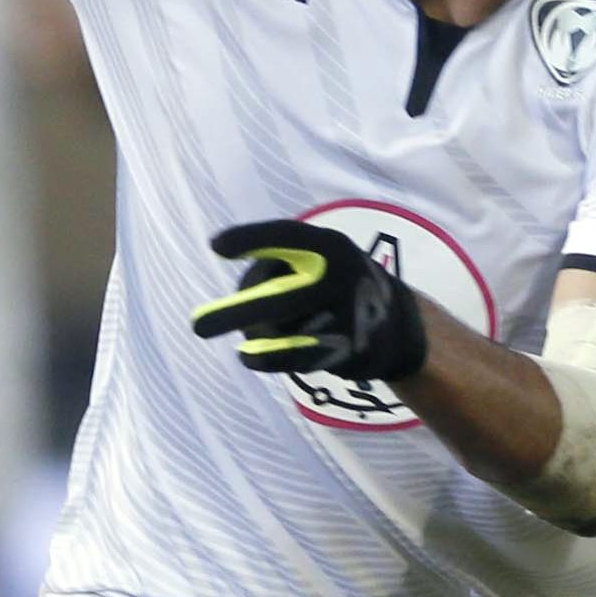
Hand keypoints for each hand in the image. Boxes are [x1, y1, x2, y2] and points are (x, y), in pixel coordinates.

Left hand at [190, 220, 429, 381]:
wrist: (398, 323)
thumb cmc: (338, 284)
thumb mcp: (320, 259)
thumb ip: (279, 271)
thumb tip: (237, 305)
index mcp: (332, 247)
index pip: (288, 238)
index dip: (253, 239)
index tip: (215, 246)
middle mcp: (343, 279)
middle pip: (280, 300)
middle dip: (237, 314)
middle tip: (197, 326)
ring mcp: (348, 318)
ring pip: (283, 333)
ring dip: (258, 335)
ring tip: (247, 336)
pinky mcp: (349, 351)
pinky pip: (296, 358)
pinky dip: (268, 358)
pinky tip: (249, 355)